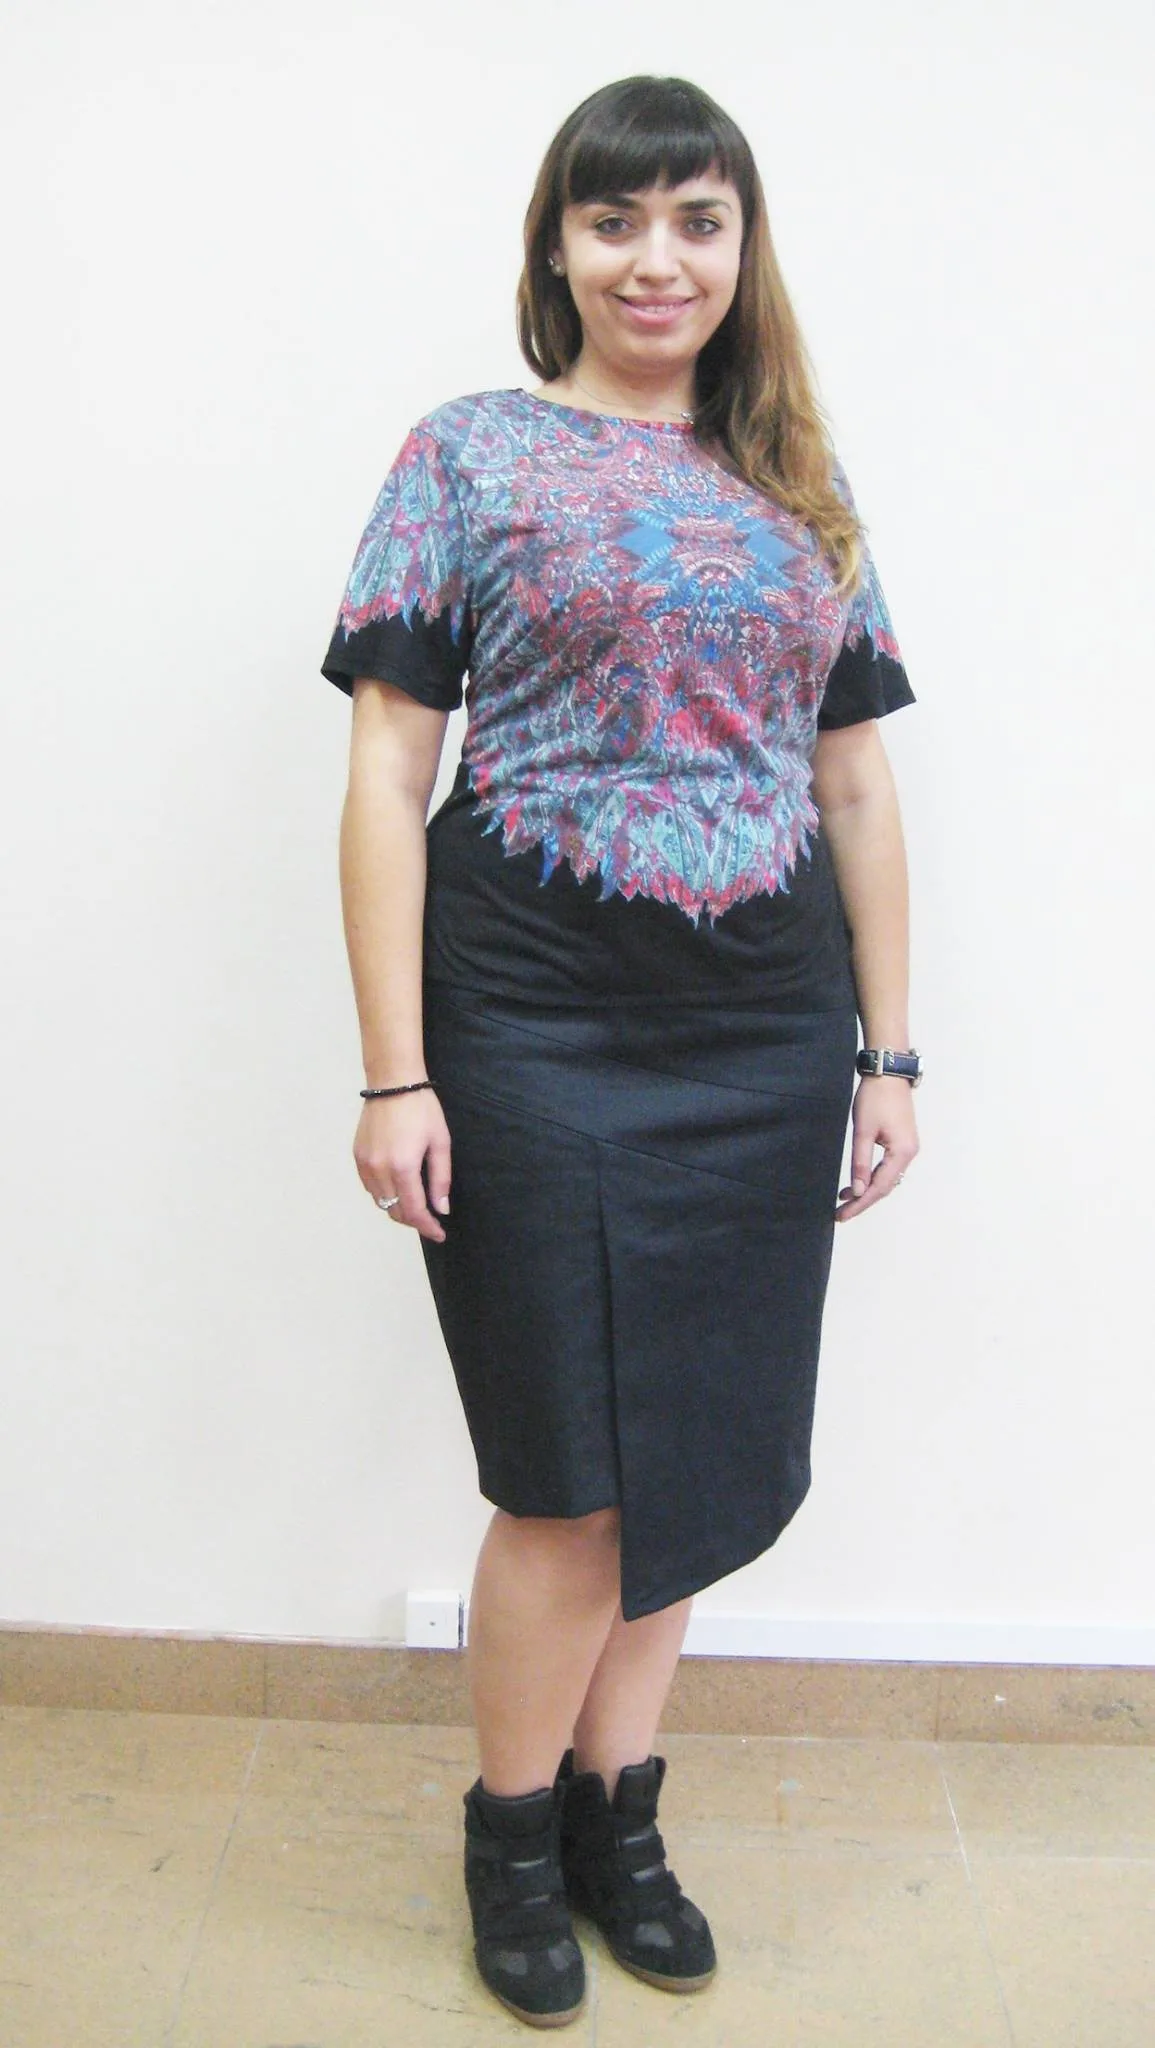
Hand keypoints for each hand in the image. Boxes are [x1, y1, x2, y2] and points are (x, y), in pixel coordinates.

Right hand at [353, 1091, 451, 1242]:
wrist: (393, 1082)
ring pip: (380, 1202)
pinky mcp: (357, 1156)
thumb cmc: (422, 1109)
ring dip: (398, 1209)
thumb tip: (441, 1209)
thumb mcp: (440, 1142)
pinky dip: (384, 1195)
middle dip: (414, 1221)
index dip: (427, 1227)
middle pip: (394, 1211)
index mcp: (402, 1167)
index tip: (439, 1234)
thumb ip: (441, 1179)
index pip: (414, 1211)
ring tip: (416, 1206)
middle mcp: (379, 1170)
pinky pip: (370, 1187)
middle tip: (430, 1221)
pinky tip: (397, 1189)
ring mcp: (365, 1164)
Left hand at [835, 1076, 918, 1222]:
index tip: (842, 1215)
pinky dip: (873, 1177)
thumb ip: (860, 1163)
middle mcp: (909, 1154)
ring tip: (844, 1198)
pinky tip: (858, 1181)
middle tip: (841, 1213)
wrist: (888, 1073)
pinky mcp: (902, 1142)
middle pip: (885, 1186)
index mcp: (902, 1153)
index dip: (860, 1204)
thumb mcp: (863, 1131)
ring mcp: (907, 1148)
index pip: (879, 1188)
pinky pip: (888, 1167)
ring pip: (887, 1178)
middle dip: (863, 1200)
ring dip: (867, 1189)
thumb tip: (858, 1191)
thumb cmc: (875, 1099)